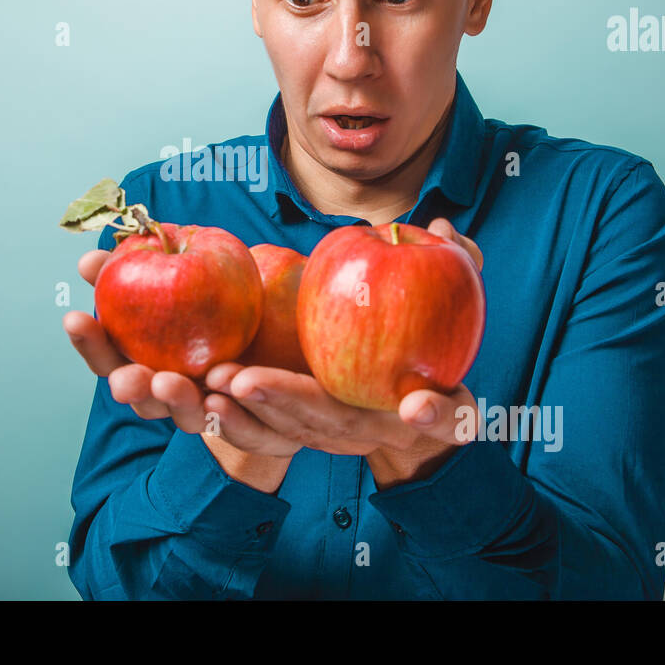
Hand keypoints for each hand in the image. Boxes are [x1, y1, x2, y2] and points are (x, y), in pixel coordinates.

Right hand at [64, 247, 296, 490]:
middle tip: (124, 376)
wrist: (299, 342)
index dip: (91, 343)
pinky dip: (233, 416)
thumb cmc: (234, 306)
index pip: (112, 360)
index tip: (75, 317)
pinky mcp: (263, 431)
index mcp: (154, 365)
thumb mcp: (193, 275)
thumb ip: (144, 264)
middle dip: (132, 387)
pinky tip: (224, 394)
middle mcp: (180, 397)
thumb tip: (90, 259)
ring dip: (177, 401)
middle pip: (145, 400)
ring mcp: (218, 415)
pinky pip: (247, 431)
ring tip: (169, 381)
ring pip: (191, 418)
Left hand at [202, 216, 485, 487]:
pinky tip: (204, 394)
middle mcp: (383, 432)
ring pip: (293, 432)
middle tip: (247, 382)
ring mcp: (340, 438)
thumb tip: (441, 225)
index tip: (418, 406)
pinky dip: (236, 421)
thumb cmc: (432, 336)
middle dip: (291, 402)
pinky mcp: (305, 433)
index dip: (438, 414)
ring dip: (251, 413)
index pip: (447, 417)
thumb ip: (460, 264)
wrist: (407, 400)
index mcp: (436, 410)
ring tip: (216, 383)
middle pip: (338, 424)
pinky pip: (267, 433)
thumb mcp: (458, 304)